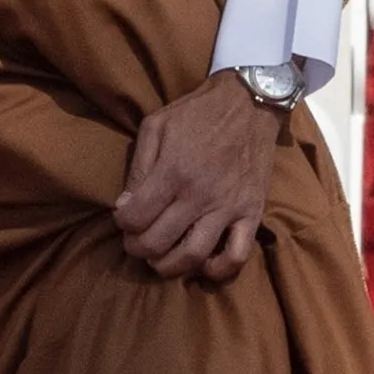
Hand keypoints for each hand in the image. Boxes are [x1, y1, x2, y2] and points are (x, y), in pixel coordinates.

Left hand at [112, 72, 280, 282]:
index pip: (134, 218)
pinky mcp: (252, 213)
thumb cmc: (197, 113)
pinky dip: (218, 270)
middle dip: (137, 247)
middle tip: (136, 240)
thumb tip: (124, 205)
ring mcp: (228, 207)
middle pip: (157, 242)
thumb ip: (138, 167)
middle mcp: (199, 194)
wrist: (250, 102)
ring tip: (161, 256)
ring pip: (192, 256)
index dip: (122, 222)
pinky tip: (203, 264)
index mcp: (173, 171)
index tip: (124, 215)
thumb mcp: (157, 126)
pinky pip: (237, 255)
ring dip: (168, 266)